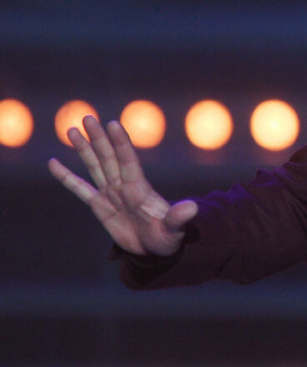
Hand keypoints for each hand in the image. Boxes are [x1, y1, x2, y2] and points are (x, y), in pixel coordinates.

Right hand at [48, 115, 196, 255]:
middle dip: (99, 138)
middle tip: (88, 116)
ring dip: (84, 148)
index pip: (128, 161)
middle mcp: (124, 186)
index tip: (113, 124)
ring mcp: (111, 194)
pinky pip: (80, 188)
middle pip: (109, 157)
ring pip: (95, 166)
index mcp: (140, 189)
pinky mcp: (100, 206)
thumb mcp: (175, 229)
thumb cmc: (168, 237)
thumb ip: (179, 218)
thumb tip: (193, 207)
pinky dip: (67, 177)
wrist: (156, 249)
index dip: (121, 143)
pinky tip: (53, 163)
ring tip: (73, 129)